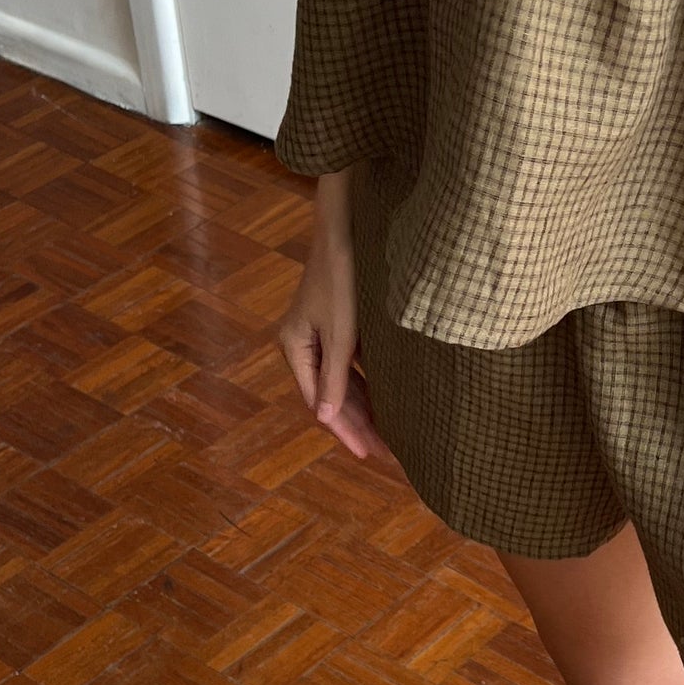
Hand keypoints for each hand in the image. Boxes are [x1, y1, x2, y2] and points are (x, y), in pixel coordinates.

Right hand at [276, 173, 388, 462]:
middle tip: (385, 454)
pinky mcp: (339, 325)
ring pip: (344, 383)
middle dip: (358, 425)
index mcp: (294, 348)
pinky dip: (370, 385)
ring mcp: (321, 335)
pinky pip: (353, 366)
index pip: (321, 403)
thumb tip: (326, 420)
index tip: (368, 454)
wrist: (347, 230)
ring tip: (389, 437)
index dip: (345, 431)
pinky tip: (389, 402)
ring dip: (365, 409)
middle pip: (332, 397)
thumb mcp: (343, 334)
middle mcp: (303, 345)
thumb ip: (336, 378)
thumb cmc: (342, 278)